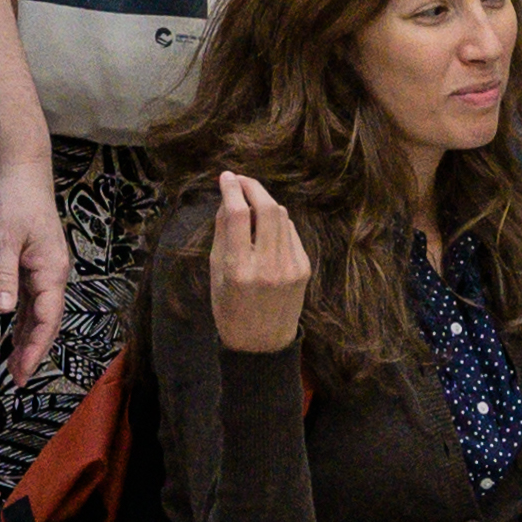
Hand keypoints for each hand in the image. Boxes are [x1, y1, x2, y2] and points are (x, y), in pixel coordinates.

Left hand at [0, 158, 70, 385]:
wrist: (23, 170)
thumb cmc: (13, 200)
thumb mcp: (2, 238)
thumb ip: (3, 275)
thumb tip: (2, 311)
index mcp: (51, 270)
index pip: (47, 319)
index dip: (36, 349)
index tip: (22, 373)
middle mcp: (54, 272)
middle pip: (47, 321)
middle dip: (34, 351)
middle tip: (16, 379)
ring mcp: (46, 268)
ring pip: (39, 312)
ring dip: (28, 338)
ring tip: (14, 365)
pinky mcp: (35, 263)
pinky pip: (32, 299)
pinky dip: (24, 320)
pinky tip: (14, 333)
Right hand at [205, 173, 309, 350]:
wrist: (262, 344)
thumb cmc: (230, 308)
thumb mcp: (216, 273)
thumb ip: (222, 234)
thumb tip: (228, 198)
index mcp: (239, 269)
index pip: (238, 215)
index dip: (232, 189)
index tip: (225, 177)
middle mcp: (268, 266)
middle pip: (267, 208)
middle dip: (253, 187)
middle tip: (240, 180)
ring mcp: (291, 267)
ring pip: (282, 217)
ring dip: (265, 203)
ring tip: (250, 203)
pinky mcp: (304, 268)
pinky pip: (291, 233)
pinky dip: (277, 223)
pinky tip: (265, 228)